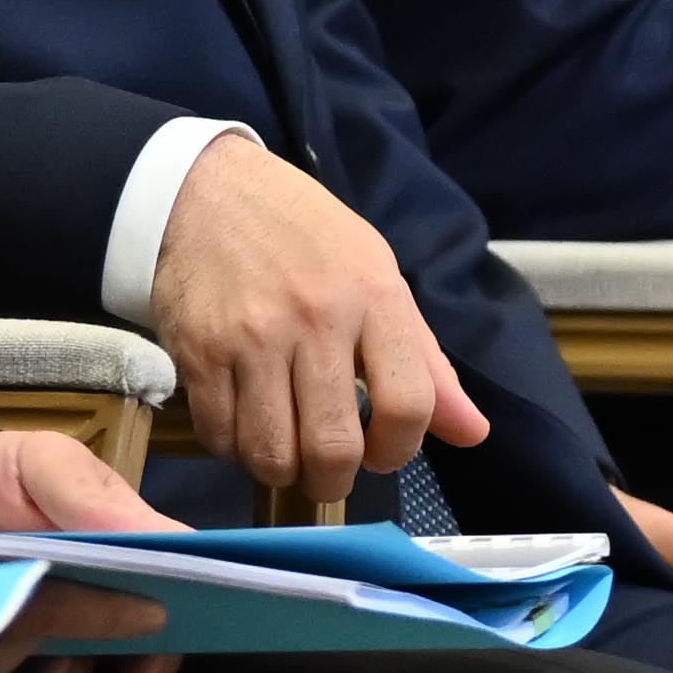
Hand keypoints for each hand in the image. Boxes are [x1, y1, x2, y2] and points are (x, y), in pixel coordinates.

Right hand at [151, 137, 487, 504]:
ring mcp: (251, 337)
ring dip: (281, 469)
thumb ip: (424, 360)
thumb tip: (474, 434)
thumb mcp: (377, 276)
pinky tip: (242, 420)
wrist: (210, 192)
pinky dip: (232, 447)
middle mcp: (314, 319)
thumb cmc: (305, 237)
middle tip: (327, 470)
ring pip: (271, 454)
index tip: (380, 453)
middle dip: (334, 480)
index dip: (399, 450)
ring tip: (282, 447)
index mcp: (373, 297)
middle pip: (334, 447)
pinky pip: (219, 436)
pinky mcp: (198, 350)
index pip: (408, 405)